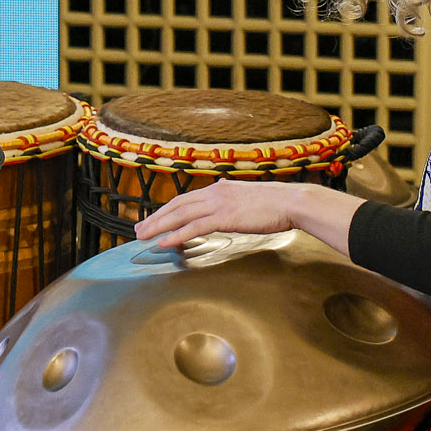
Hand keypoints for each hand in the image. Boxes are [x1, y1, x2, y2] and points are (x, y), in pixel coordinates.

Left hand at [134, 180, 363, 254]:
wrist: (292, 201)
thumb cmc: (275, 204)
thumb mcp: (247, 200)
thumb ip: (231, 203)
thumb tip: (223, 211)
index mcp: (219, 188)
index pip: (185, 199)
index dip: (166, 209)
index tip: (153, 218)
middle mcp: (215, 192)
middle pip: (177, 205)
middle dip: (155, 217)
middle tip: (138, 229)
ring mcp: (219, 203)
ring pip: (180, 214)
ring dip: (159, 225)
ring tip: (143, 236)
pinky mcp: (225, 216)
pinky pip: (195, 227)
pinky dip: (177, 234)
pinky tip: (164, 242)